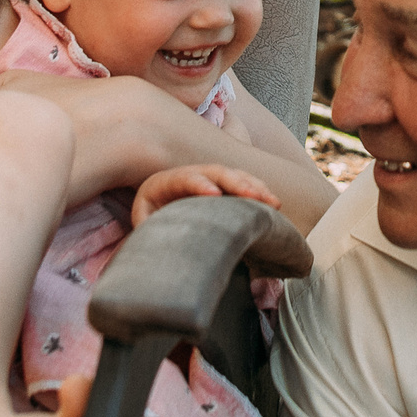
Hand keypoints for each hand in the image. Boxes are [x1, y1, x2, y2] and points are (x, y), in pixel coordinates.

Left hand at [131, 164, 278, 228]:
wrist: (152, 208)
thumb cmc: (148, 219)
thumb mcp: (142, 224)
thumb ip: (148, 228)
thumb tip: (158, 243)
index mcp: (164, 183)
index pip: (185, 178)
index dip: (200, 184)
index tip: (214, 195)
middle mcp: (189, 174)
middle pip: (216, 172)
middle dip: (237, 183)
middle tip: (255, 197)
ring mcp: (207, 178)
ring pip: (234, 175)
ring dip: (255, 187)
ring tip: (273, 203)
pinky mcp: (220, 185)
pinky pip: (242, 183)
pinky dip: (258, 191)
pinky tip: (272, 203)